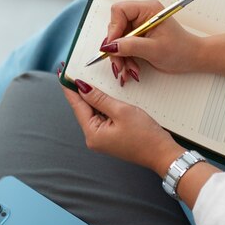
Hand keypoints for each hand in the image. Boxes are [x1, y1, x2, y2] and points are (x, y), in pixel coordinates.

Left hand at [62, 80, 183, 174]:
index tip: (62, 73)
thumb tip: (82, 87)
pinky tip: (106, 93)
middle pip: (84, 108)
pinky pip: (103, 116)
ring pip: (94, 111)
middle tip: (77, 71)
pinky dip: (104, 104)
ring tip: (91, 78)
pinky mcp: (112, 136)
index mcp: (92, 133)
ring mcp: (103, 138)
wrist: (162, 153)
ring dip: (94, 96)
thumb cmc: (145, 135)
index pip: (77, 105)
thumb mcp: (121, 111)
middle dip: (82, 89)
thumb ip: (99, 98)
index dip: (69, 87)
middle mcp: (94, 137)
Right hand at [102, 0, 201, 83]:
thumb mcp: (154, 49)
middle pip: (116, 27)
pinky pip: (124, 47)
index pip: (120, 11)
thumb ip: (131, 46)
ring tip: (128, 71)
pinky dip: (126, 59)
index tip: (113, 47)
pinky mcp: (139, 37)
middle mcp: (142, 15)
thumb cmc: (181, 50)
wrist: (192, 58)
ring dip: (121, 57)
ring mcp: (140, 26)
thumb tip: (110, 46)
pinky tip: (132, 69)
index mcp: (148, 9)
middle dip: (116, 48)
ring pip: (118, 40)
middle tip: (118, 65)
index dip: (113, 29)